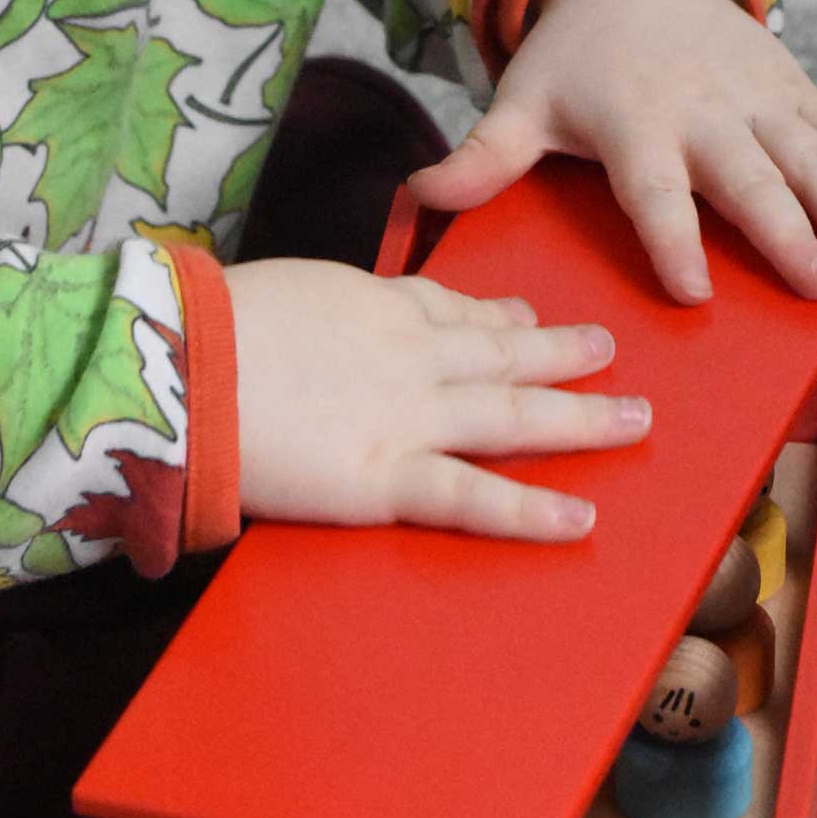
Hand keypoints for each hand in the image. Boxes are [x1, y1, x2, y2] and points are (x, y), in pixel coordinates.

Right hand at [222, 258, 649, 537]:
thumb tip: (299, 328)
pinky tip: (580, 521)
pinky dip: (530, 510)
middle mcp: (408, 356)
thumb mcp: (266, 296)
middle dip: (563, 354)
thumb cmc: (198, 331)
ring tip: (636, 422)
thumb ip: (307, 316)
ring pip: (513, 413)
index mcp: (370, 307)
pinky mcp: (389, 477)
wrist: (180, 363)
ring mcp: (409, 417)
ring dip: (580, 418)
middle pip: (503, 352)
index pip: (450, 309)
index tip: (529, 315)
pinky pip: (475, 497)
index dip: (498, 314)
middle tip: (612, 354)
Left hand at [408, 0, 816, 304]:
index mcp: (636, 130)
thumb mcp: (523, 104)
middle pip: (750, 181)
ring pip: (810, 157)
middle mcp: (702, 114)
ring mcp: (755, 98)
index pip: (654, 194)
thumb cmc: (572, 63)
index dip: (672, 240)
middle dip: (789, 233)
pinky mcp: (792, 87)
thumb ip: (483, 157)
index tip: (693, 291)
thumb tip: (419, 192)